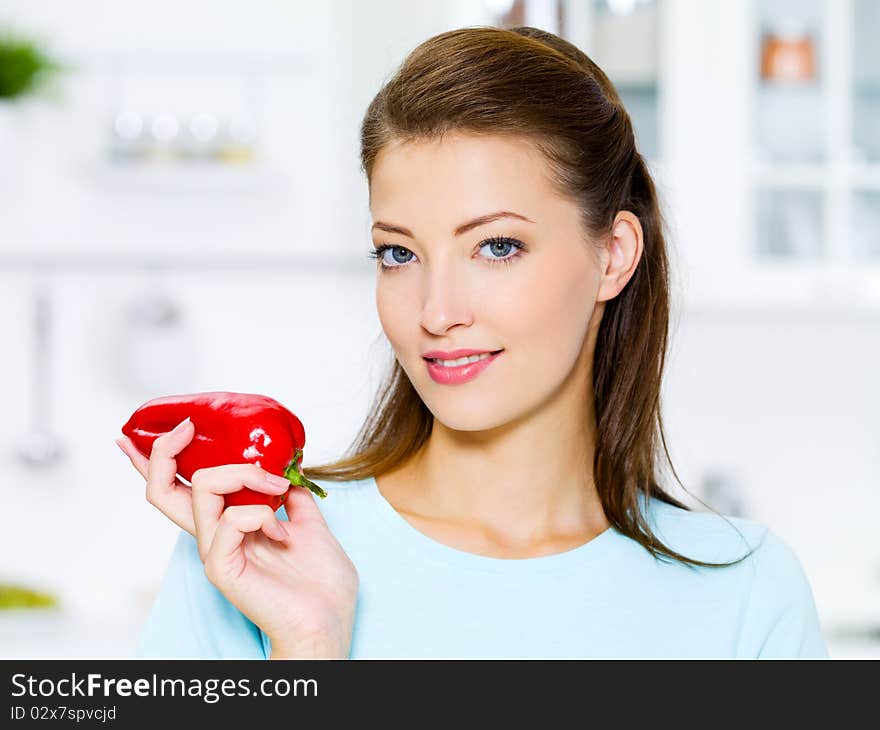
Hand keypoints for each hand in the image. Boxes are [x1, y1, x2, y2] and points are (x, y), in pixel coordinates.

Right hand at [115, 421, 358, 657]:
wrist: (331, 620)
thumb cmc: (321, 582)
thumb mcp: (310, 524)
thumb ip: (292, 498)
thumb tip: (288, 470)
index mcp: (229, 526)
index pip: (180, 490)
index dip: (160, 460)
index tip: (169, 426)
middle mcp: (213, 536)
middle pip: (163, 491)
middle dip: (165, 451)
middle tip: (188, 427)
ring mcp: (215, 553)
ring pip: (202, 490)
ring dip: (246, 475)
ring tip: (279, 490)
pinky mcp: (223, 569)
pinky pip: (228, 521)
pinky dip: (259, 513)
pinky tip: (281, 532)